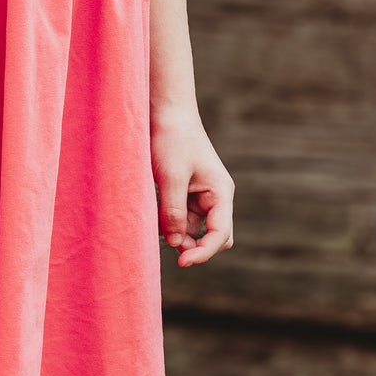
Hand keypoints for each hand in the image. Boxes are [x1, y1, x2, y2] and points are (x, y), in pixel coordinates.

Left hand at [152, 106, 233, 266]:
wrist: (165, 112)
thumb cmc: (172, 139)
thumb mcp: (171, 176)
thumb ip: (174, 212)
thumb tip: (177, 244)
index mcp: (221, 192)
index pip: (220, 234)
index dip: (203, 252)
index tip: (182, 262)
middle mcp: (215, 197)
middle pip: (214, 237)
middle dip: (194, 246)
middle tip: (169, 247)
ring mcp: (201, 197)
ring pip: (194, 230)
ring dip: (178, 234)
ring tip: (156, 222)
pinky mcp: (186, 194)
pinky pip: (182, 219)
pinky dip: (169, 223)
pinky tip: (155, 214)